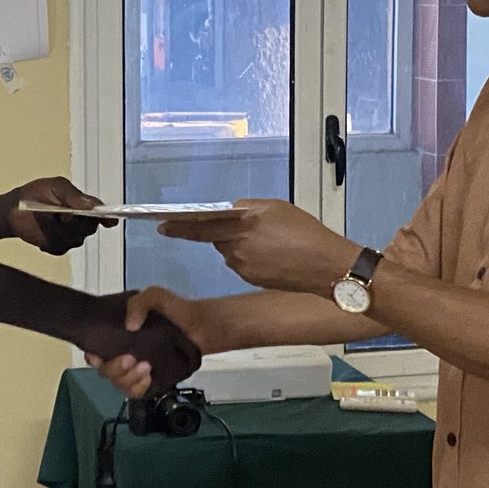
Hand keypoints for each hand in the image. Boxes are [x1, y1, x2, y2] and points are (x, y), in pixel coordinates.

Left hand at [6, 177, 116, 254]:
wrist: (13, 209)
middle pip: (89, 227)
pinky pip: (60, 247)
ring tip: (43, 217)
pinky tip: (41, 232)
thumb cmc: (36, 193)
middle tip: (62, 214)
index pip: (101, 212)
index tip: (110, 220)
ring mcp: (70, 236)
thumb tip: (92, 205)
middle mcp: (81, 222)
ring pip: (75, 238)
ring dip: (58, 229)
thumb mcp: (55, 187)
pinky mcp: (58, 247)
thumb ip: (73, 195)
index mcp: (83, 205)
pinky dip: (49, 239)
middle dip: (76, 222)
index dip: (108, 217)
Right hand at [79, 291, 200, 394]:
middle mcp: (124, 352)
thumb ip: (139, 303)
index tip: (97, 355)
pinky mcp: (151, 379)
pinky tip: (148, 377)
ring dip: (128, 378)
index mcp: (119, 335)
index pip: (95, 350)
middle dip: (114, 368)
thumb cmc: (177, 311)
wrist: (201, 326)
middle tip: (130, 358)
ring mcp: (137, 367)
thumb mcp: (155, 297)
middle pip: (106, 370)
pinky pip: (136, 392)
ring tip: (145, 367)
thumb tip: (129, 326)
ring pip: (119, 383)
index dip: (92, 356)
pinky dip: (139, 387)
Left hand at [159, 199, 359, 292]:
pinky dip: (254, 256)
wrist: (326, 267)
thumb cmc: (306, 235)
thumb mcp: (276, 208)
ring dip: (243, 244)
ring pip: (232, 251)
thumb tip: (232, 212)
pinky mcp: (253, 279)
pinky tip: (276, 254)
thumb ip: (248, 208)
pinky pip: (244, 263)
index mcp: (240, 228)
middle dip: (229, 232)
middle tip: (258, 229)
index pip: (199, 227)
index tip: (162, 225)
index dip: (178, 227)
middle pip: (219, 238)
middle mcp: (237, 250)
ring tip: (274, 241)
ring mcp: (243, 267)